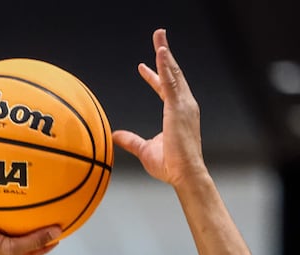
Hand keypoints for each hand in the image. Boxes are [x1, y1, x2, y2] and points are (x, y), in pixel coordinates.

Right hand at [0, 219, 61, 254]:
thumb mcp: (9, 248)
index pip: (32, 251)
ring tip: (23, 198)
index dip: (46, 242)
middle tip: (44, 213)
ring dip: (11, 213)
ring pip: (2, 223)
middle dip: (30, 227)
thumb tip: (56, 231)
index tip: (59, 231)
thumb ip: (32, 241)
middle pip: (18, 237)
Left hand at [112, 27, 206, 188]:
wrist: (184, 174)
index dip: (155, 76)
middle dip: (164, 54)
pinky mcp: (179, 108)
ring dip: (165, 53)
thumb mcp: (144, 149)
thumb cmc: (170, 166)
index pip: (166, 88)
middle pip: (173, 74)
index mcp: (177, 113)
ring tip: (159, 36)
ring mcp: (184, 105)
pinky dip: (165, 65)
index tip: (143, 67)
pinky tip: (160, 52)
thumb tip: (115, 135)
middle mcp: (184, 105)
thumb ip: (130, 140)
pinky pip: (171, 81)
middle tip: (158, 36)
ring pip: (173, 73)